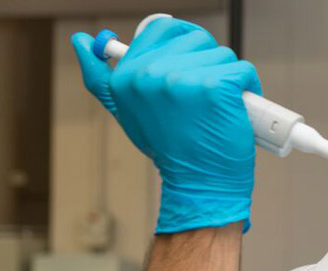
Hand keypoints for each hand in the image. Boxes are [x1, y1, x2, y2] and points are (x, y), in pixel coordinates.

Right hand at [71, 17, 260, 233]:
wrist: (198, 185)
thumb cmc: (170, 149)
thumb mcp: (126, 112)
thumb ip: (102, 78)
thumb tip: (79, 42)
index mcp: (126, 76)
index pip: (162, 29)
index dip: (185, 43)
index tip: (193, 65)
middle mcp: (150, 74)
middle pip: (198, 40)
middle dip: (209, 64)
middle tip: (205, 97)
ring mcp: (183, 79)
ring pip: (223, 55)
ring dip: (229, 78)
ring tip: (219, 107)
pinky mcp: (216, 86)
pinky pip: (243, 71)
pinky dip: (248, 88)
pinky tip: (237, 110)